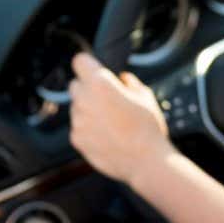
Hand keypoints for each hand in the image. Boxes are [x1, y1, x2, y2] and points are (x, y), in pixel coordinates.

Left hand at [68, 52, 173, 185]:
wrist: (145, 161)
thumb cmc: (148, 127)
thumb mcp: (145, 97)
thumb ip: (130, 83)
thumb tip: (123, 78)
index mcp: (101, 83)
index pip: (79, 61)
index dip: (88, 65)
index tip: (94, 70)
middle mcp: (84, 99)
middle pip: (75, 85)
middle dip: (87, 88)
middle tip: (106, 99)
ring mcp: (78, 120)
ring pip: (76, 107)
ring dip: (87, 110)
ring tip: (110, 122)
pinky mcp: (76, 139)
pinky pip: (77, 127)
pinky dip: (87, 129)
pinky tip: (106, 136)